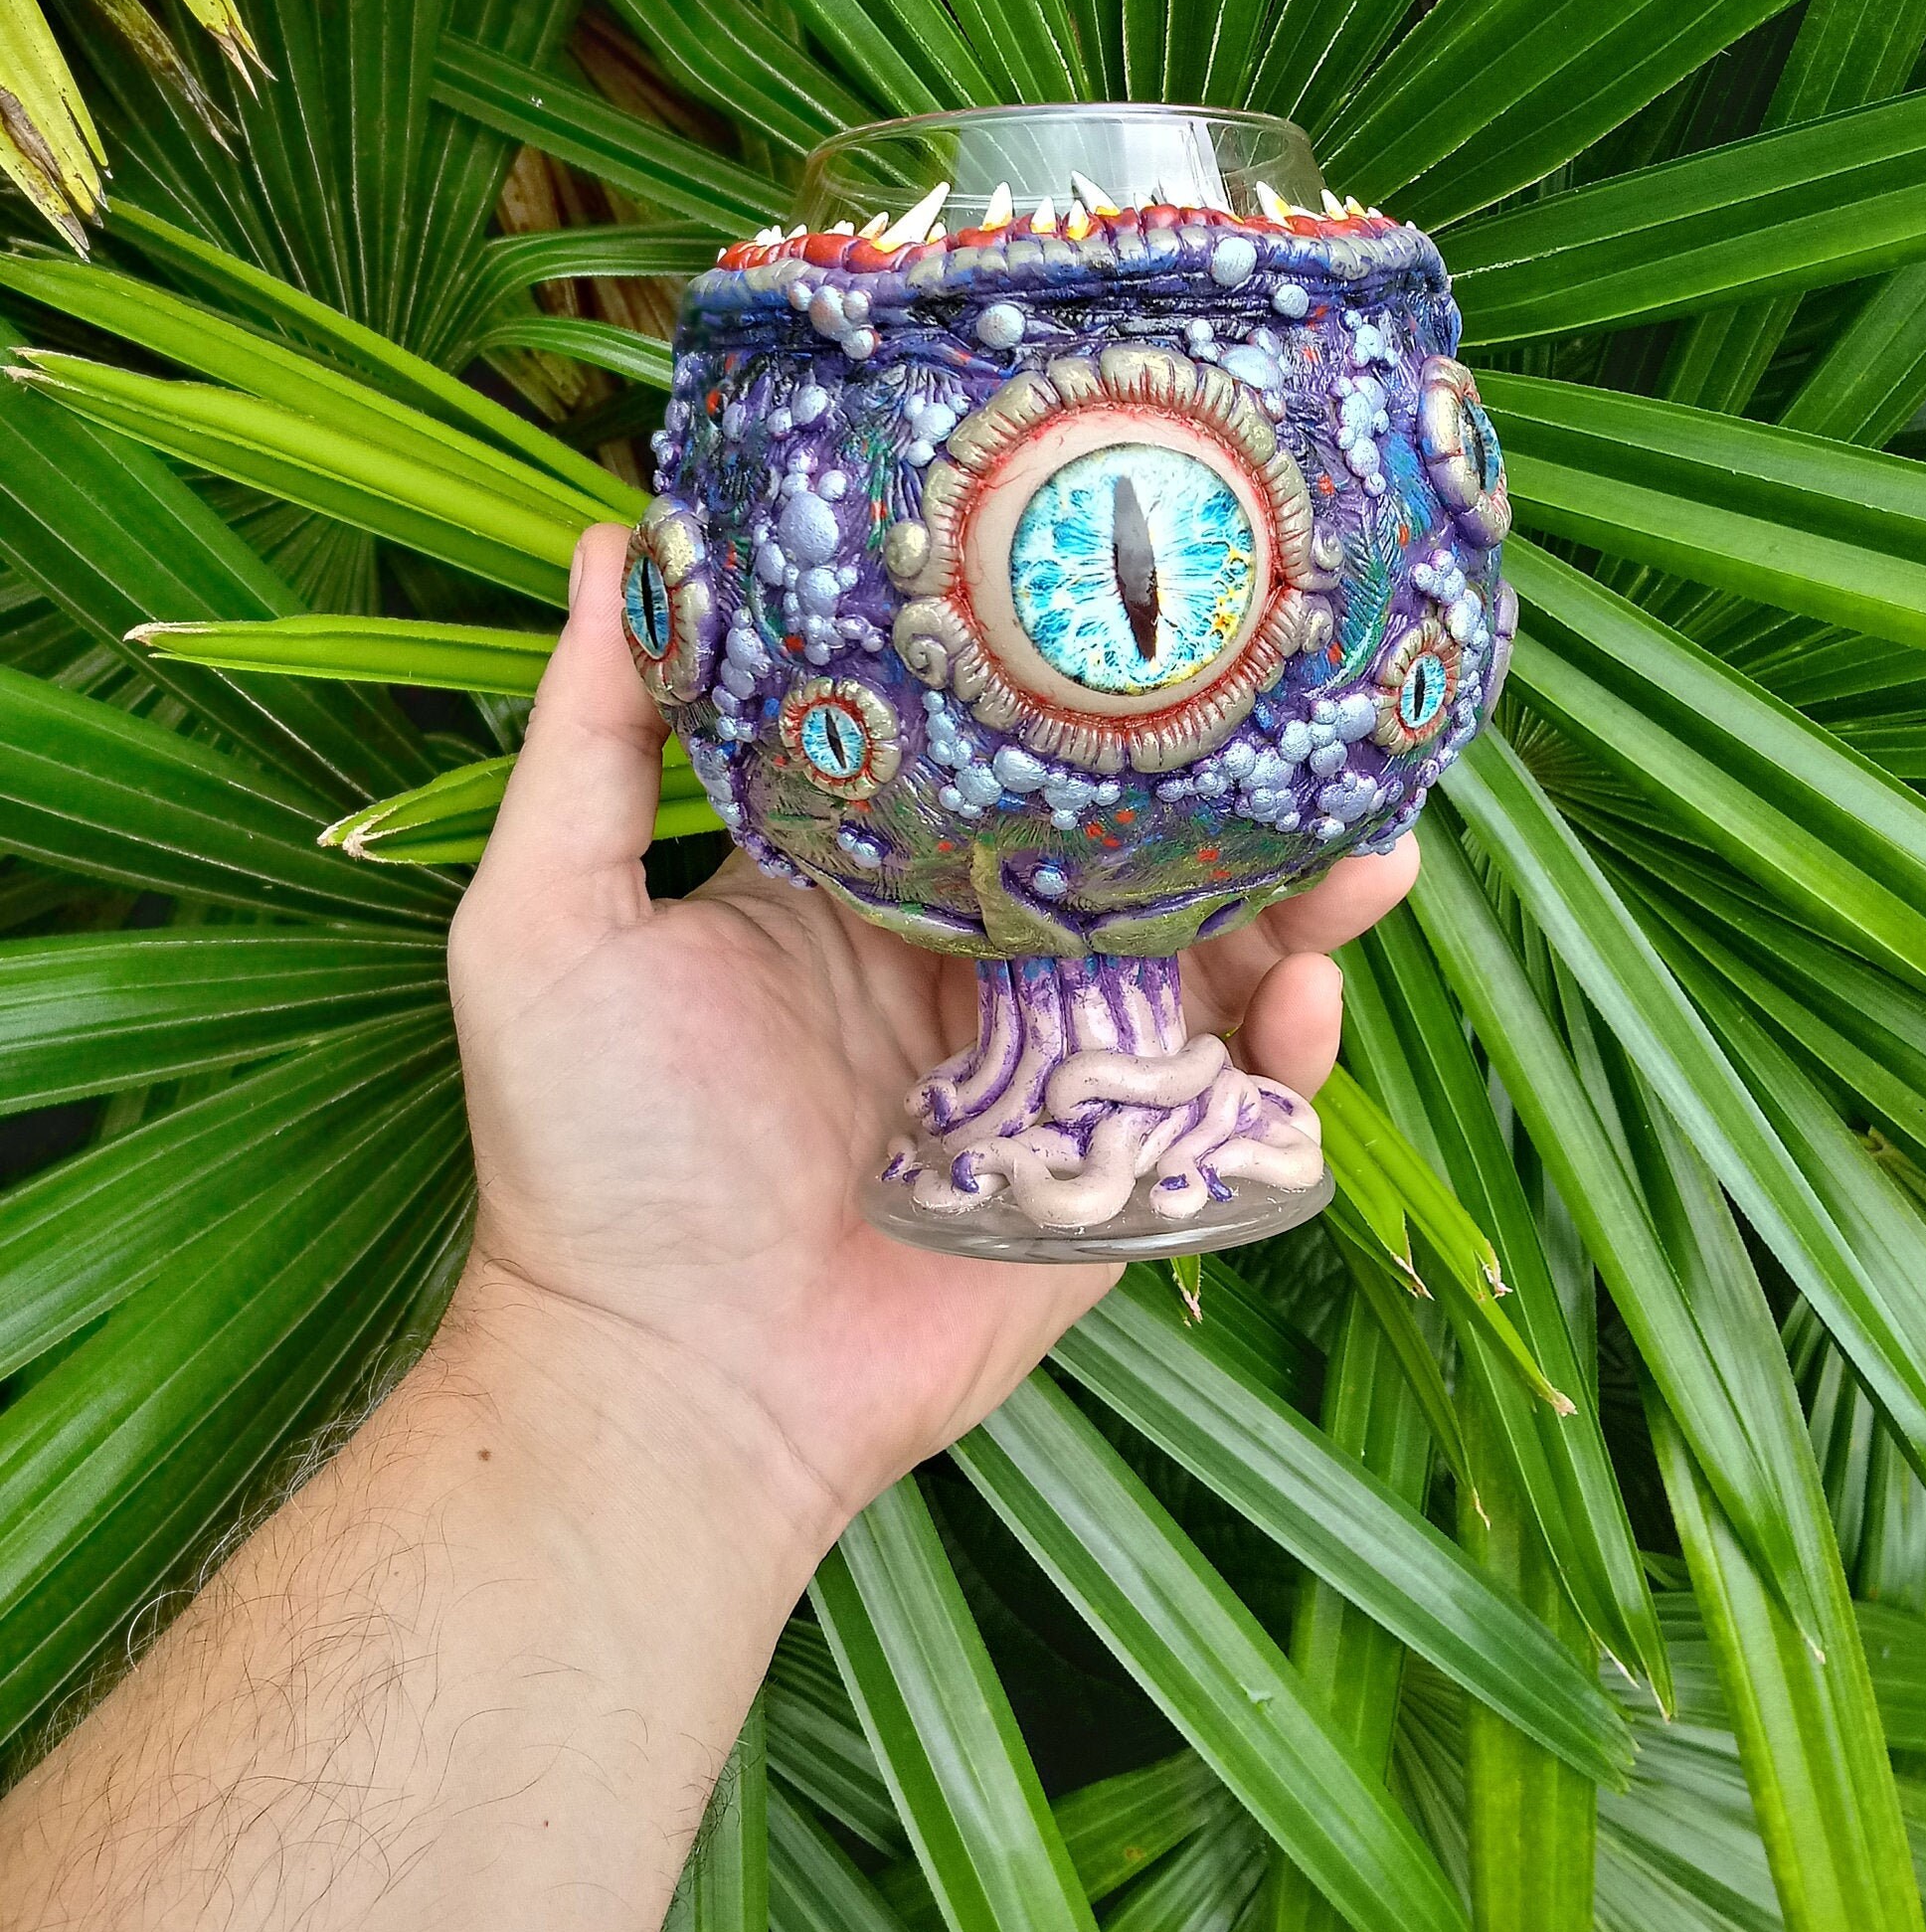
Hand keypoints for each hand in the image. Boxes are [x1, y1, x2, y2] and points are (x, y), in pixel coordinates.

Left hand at [446, 523, 1417, 1544]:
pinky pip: (1230, 1104)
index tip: (1147, 585)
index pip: (992, 752)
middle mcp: (975, 959)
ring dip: (1297, 897)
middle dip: (1224, 778)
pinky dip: (1291, 1052)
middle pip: (1131, 842)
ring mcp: (1054, 1069)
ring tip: (1368, 841)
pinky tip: (1308, 999)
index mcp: (868, 884)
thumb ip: (592, 741)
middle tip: (1305, 704)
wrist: (669, 1386)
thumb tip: (622, 545)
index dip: (1072, 679)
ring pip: (1210, 958)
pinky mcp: (1110, 1176)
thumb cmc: (593, 1157)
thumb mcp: (551, 921)